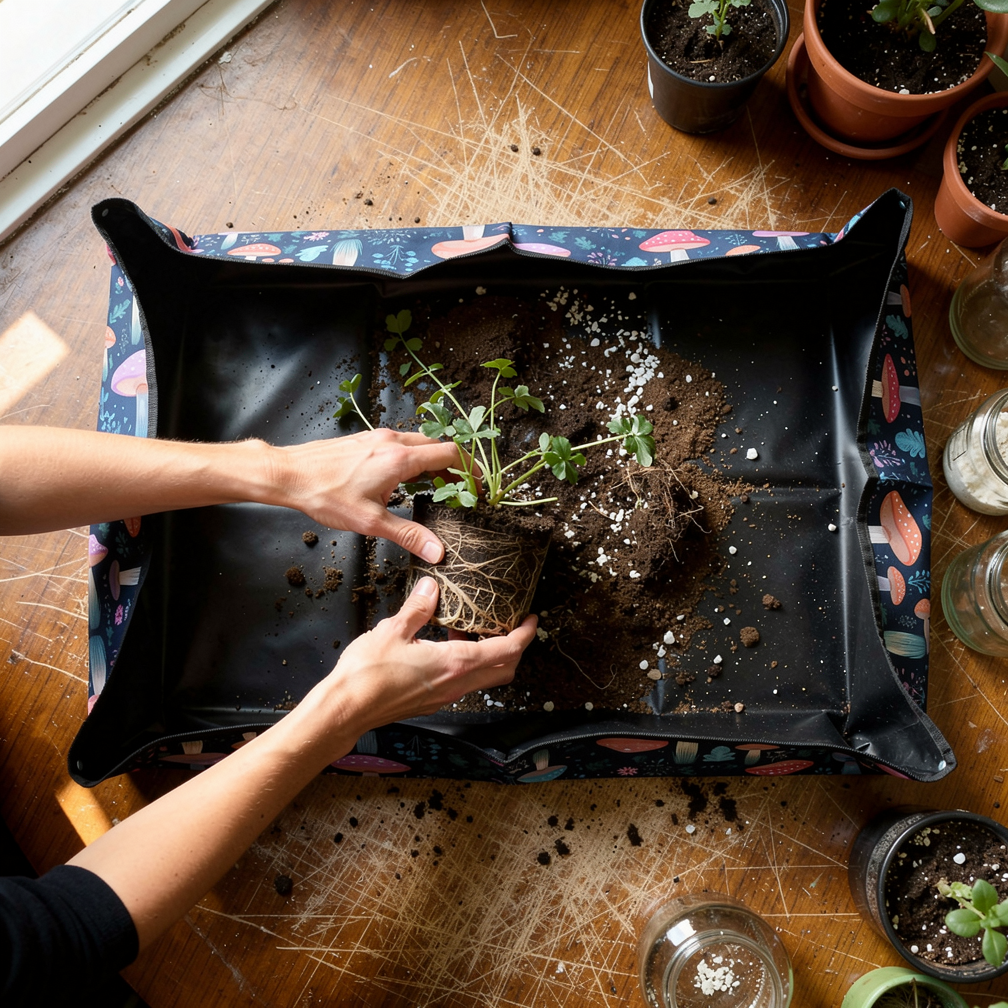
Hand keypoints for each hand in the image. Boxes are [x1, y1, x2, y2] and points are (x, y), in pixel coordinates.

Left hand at [271, 428, 461, 561]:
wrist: (289, 474)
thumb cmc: (326, 495)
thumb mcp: (371, 521)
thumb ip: (408, 535)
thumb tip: (437, 552)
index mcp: (400, 459)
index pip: (449, 454)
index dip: (469, 469)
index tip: (477, 486)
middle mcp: (392, 442)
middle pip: (437, 445)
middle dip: (454, 466)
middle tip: (461, 488)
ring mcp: (378, 438)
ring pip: (418, 443)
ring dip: (433, 460)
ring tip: (438, 484)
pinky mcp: (365, 440)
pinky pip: (400, 443)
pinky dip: (413, 457)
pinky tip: (405, 478)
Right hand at [305, 577, 535, 745]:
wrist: (347, 709)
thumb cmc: (367, 674)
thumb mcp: (394, 630)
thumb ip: (418, 607)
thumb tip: (432, 588)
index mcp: (454, 664)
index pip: (506, 651)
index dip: (524, 634)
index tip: (531, 619)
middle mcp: (456, 684)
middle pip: (504, 669)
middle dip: (514, 647)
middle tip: (513, 624)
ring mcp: (445, 696)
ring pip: (484, 678)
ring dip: (489, 655)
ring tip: (474, 629)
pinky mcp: (432, 701)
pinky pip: (463, 682)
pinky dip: (468, 664)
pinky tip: (446, 645)